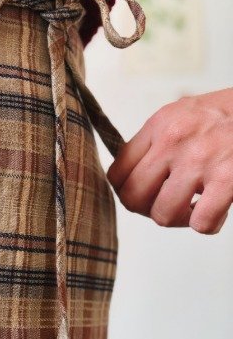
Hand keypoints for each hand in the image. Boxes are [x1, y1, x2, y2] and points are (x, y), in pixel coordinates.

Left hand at [106, 87, 232, 233]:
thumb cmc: (229, 114)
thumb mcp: (183, 113)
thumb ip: (156, 141)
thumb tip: (133, 173)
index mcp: (160, 125)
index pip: (117, 173)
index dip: (126, 192)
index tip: (142, 195)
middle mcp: (174, 141)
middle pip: (133, 197)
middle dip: (147, 210)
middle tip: (166, 205)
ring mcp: (200, 160)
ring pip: (163, 214)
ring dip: (178, 220)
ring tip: (193, 208)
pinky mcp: (228, 179)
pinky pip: (201, 222)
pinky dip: (207, 224)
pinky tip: (215, 211)